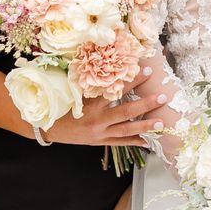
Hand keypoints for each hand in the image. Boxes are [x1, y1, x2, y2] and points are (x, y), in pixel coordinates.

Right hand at [42, 63, 170, 147]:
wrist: (47, 127)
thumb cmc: (61, 106)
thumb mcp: (74, 92)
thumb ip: (93, 83)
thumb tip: (110, 67)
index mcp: (91, 104)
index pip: (115, 90)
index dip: (132, 81)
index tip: (146, 70)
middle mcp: (97, 120)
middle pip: (126, 112)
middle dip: (145, 105)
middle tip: (163, 97)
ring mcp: (99, 133)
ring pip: (126, 130)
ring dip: (145, 126)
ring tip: (161, 123)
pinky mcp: (99, 142)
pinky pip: (120, 143)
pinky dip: (134, 142)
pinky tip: (148, 141)